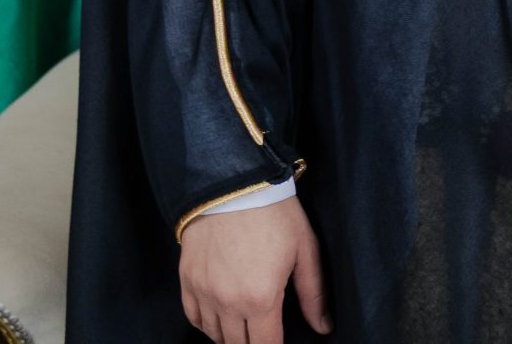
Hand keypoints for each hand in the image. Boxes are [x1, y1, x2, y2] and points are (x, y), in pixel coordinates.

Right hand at [178, 195, 331, 342]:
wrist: (233, 183)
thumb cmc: (275, 214)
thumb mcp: (304, 250)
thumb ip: (314, 294)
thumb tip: (324, 327)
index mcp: (261, 299)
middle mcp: (228, 303)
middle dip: (253, 343)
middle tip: (265, 333)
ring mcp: (203, 293)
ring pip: (215, 336)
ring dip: (231, 337)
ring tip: (246, 327)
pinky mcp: (187, 280)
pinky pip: (194, 319)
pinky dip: (208, 325)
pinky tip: (221, 320)